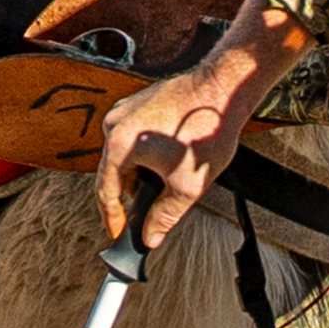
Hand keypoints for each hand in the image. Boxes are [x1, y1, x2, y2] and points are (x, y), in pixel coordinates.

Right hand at [97, 48, 268, 249]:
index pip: (105, 191)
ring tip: (167, 180)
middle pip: (114, 172)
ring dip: (140, 172)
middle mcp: (116, 123)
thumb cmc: (206, 129)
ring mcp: (126, 109)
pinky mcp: (139, 103)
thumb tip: (150, 236)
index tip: (117, 231)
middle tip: (149, 210)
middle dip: (132, 193)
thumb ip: (164, 217)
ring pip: (124, 154)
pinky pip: (134, 136)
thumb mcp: (187, 187)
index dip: (112, 217)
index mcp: (119, 144)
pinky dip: (146, 153)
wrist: (223, 91)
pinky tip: (169, 159)